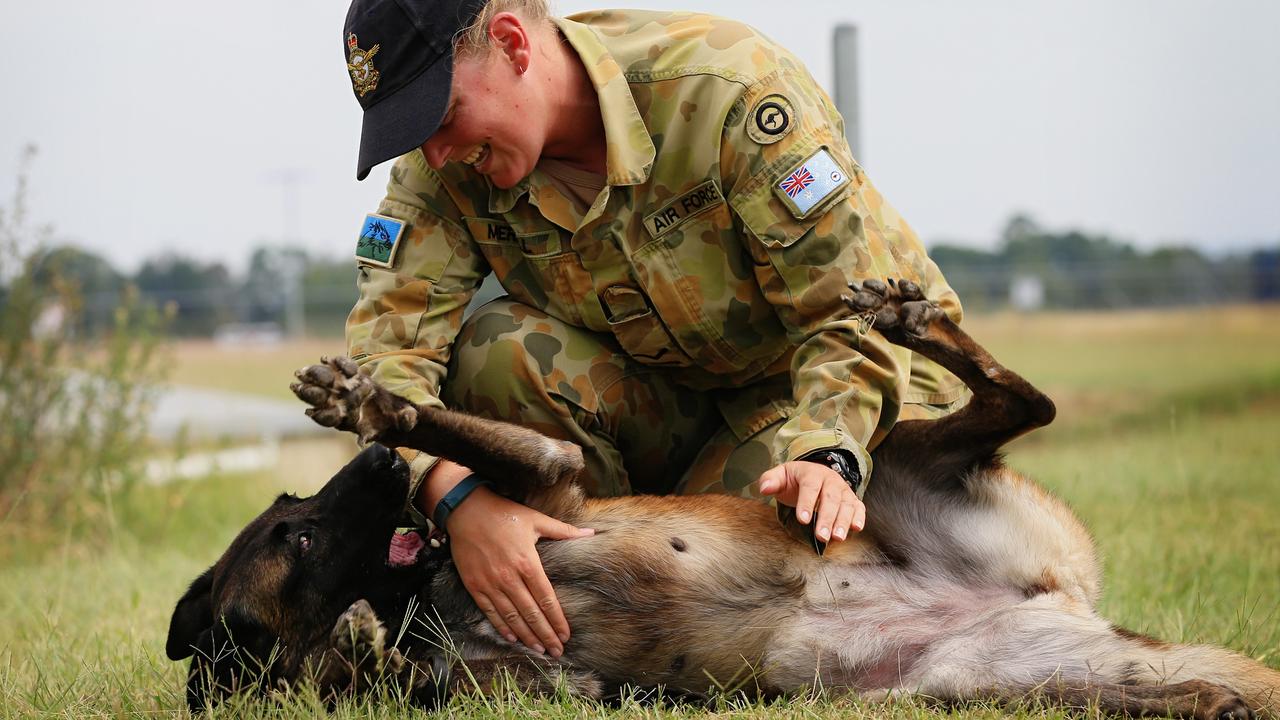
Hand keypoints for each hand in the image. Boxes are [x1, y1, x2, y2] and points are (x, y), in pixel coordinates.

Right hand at [444, 486, 592, 656]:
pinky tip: (513, 638)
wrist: (465, 510)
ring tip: (539, 650)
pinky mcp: (474, 585)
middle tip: (557, 651)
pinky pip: (490, 612)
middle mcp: (509, 577)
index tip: (566, 635)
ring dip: (526, 636)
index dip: (557, 620)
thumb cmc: (504, 514)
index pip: (546, 599)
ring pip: (512, 617)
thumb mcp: (536, 519)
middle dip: (545, 635)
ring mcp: (490, 583)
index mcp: (527, 562)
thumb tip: (590, 533)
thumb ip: (563, 531)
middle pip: (531, 613)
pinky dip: (502, 626)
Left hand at [758, 461, 864, 541]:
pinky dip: (859, 517)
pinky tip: (856, 528)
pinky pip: (858, 507)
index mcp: (811, 473)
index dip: (806, 503)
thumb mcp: (780, 476)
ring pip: (846, 504)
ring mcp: (843, 490)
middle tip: (821, 536)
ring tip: (837, 538)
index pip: (810, 487)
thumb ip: (770, 480)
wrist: (812, 474)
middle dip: (827, 518)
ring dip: (843, 521)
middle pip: (831, 498)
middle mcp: (831, 480)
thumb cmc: (794, 479)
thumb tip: (764, 488)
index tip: (802, 520)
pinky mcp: (851, 500)